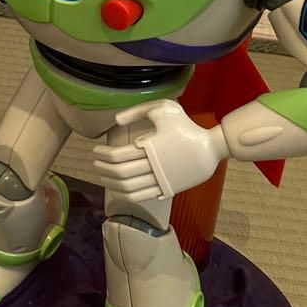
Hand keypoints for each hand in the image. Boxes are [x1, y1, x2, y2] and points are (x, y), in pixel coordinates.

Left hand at [93, 100, 229, 202]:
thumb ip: (138, 111)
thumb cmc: (186, 126)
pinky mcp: (167, 189)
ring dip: (110, 183)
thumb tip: (116, 120)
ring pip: (128, 187)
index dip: (102, 155)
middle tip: (94, 164)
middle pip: (120, 173)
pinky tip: (117, 189)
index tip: (95, 152)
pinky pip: (141, 197)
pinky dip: (125, 195)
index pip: (117, 156)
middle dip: (103, 169)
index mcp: (150, 146)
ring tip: (102, 176)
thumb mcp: (164, 109)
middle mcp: (153, 166)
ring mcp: (160, 180)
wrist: (211, 148)